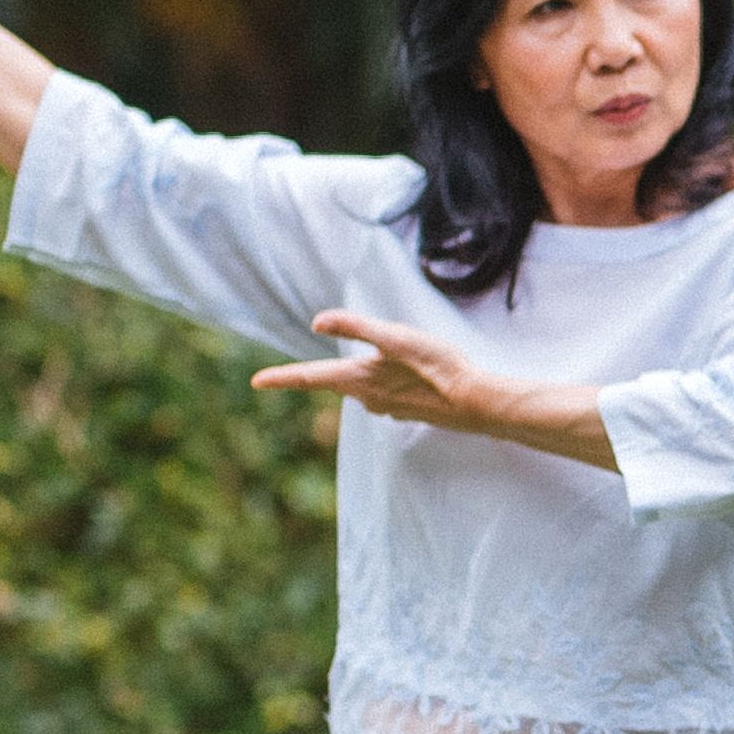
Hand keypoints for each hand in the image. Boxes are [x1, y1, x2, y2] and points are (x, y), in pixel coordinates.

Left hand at [256, 310, 568, 448]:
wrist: (477, 403)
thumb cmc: (437, 367)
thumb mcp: (395, 338)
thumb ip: (356, 327)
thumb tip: (317, 323)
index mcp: (358, 380)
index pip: (310, 378)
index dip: (281, 378)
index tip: (256, 382)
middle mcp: (368, 399)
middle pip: (340, 382)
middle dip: (334, 373)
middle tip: (332, 365)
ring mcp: (389, 408)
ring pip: (367, 388)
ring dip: (370, 375)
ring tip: (383, 360)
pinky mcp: (410, 411)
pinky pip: (390, 394)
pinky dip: (393, 382)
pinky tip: (411, 376)